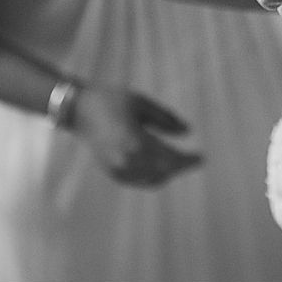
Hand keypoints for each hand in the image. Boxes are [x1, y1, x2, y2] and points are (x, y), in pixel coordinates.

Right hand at [72, 86, 201, 186]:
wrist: (79, 110)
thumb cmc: (113, 100)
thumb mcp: (142, 103)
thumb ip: (165, 119)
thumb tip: (187, 131)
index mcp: (135, 142)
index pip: (170, 159)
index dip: (188, 161)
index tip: (201, 158)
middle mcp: (126, 160)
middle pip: (164, 172)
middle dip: (180, 167)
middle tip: (194, 160)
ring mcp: (117, 168)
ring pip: (152, 180)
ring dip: (168, 173)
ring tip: (179, 162)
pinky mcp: (111, 172)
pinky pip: (139, 180)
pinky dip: (153, 177)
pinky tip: (161, 166)